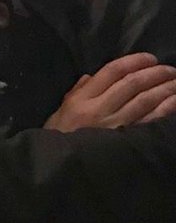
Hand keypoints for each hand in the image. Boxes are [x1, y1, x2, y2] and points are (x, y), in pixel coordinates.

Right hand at [44, 53, 175, 130]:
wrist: (61, 165)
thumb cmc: (59, 138)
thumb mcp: (59, 113)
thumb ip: (75, 93)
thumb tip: (91, 76)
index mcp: (82, 100)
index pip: (112, 72)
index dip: (134, 61)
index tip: (150, 58)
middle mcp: (100, 109)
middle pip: (132, 83)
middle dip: (155, 73)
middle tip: (170, 70)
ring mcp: (115, 125)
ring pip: (145, 99)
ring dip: (165, 88)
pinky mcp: (127, 140)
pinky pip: (151, 120)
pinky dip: (166, 108)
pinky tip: (175, 100)